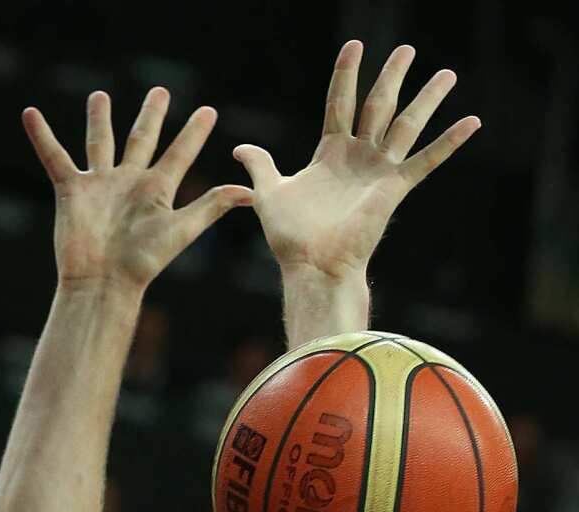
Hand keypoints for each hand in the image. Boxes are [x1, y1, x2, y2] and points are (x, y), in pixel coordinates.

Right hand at [24, 89, 251, 290]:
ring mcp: (100, 184)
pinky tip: (30, 113)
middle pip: (141, 139)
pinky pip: (54, 156)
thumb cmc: (143, 261)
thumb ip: (210, 206)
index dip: (194, 133)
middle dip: (151, 116)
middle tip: (160, 92)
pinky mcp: (72, 189)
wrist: (103, 282)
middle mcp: (129, 182)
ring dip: (99, 119)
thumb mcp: (181, 229)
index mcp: (157, 189)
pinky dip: (41, 136)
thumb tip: (248, 192)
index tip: (208, 112)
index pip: (180, 153)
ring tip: (99, 96)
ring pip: (100, 143)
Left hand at [234, 40, 480, 279]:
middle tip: (406, 49)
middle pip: (377, 106)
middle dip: (391, 76)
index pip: (339, 104)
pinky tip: (472, 121)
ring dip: (427, 99)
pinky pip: (425, 161)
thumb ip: (260, 165)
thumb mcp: (269, 192)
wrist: (311, 265)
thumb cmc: (290, 236)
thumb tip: (238, 148)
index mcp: (329, 153)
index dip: (345, 75)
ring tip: (447, 73)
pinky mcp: (393, 189)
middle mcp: (357, 157)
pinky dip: (448, 142)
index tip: (354, 46)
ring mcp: (377, 171)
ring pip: (406, 125)